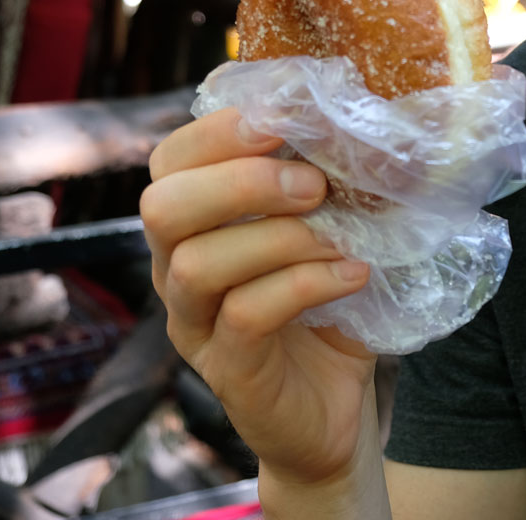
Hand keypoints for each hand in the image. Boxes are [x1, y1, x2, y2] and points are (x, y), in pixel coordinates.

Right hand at [142, 106, 380, 489]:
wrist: (335, 408)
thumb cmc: (327, 306)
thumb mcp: (330, 231)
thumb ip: (327, 182)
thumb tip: (363, 121)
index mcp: (195, 224)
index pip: (170, 161)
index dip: (216, 130)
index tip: (283, 117)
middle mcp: (175, 270)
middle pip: (162, 206)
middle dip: (241, 180)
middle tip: (314, 183)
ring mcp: (194, 324)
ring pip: (198, 263)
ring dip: (278, 236)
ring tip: (341, 235)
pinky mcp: (228, 370)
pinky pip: (245, 316)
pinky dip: (304, 284)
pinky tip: (353, 275)